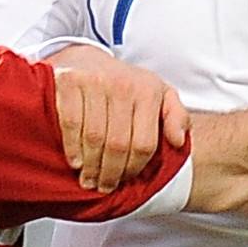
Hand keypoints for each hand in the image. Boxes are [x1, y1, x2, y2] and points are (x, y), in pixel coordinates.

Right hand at [49, 46, 189, 193]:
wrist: (86, 59)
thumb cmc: (124, 85)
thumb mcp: (158, 94)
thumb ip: (176, 116)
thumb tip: (179, 140)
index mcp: (148, 90)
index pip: (144, 144)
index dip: (134, 168)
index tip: (125, 181)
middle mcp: (123, 84)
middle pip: (118, 144)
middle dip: (111, 173)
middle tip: (104, 187)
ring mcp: (94, 82)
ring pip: (95, 138)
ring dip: (92, 166)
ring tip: (89, 181)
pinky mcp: (69, 82)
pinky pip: (72, 124)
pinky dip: (73, 148)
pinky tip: (76, 162)